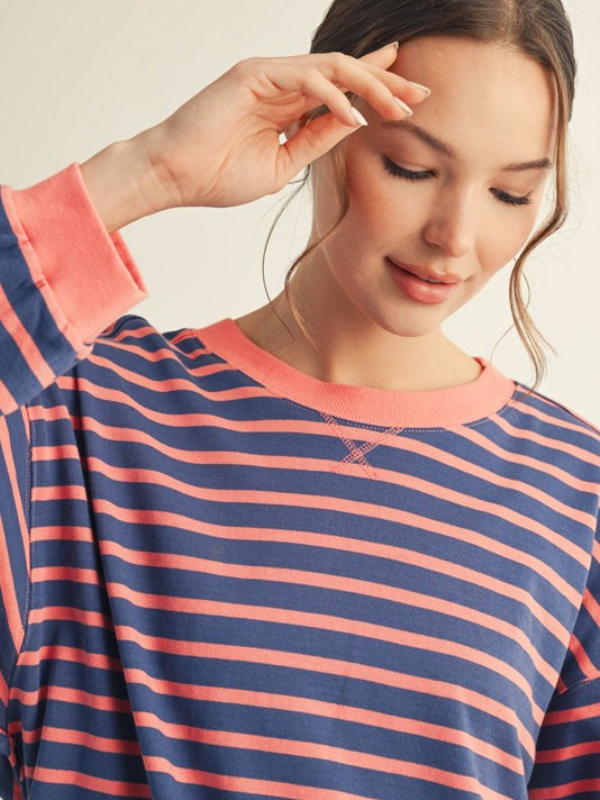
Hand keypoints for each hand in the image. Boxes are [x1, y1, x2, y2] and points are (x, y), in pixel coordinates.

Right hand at [137, 43, 429, 208]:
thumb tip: (354, 123)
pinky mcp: (254, 74)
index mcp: (288, 104)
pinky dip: (333, 95)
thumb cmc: (219, 175)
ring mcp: (269, 75)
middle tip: (421, 93)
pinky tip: (354, 115)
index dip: (377, 91)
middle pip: (345, 72)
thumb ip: (317, 140)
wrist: (176, 177)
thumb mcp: (285, 164)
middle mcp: (282, 83)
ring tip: (398, 105)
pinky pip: (305, 78)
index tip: (411, 100)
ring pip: (331, 68)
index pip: (341, 90)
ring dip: (369, 84)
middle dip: (386, 83)